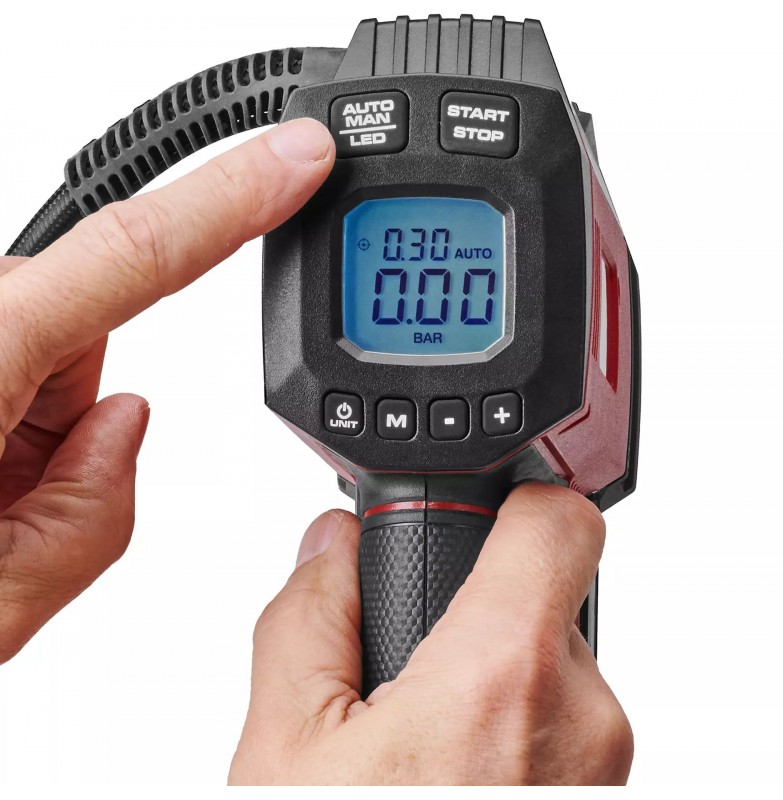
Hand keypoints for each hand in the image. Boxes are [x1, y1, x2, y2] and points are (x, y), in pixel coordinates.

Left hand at [0, 118, 334, 661]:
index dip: (232, 199)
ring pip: (43, 358)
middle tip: (5, 509)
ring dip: (24, 435)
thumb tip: (124, 415)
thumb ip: (91, 508)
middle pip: (82, 332)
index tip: (298, 157)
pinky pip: (6, 366)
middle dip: (66, 417)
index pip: (134, 254)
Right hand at [229, 484, 632, 784]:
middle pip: (541, 595)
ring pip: (546, 662)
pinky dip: (508, 721)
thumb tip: (332, 547)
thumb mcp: (283, 749)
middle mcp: (579, 721)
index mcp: (500, 682)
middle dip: (476, 606)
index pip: (561, 522)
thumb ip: (308, 617)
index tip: (483, 509)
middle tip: (412, 654)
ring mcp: (602, 769)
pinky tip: (448, 768)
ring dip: (485, 671)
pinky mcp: (601, 797)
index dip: (519, 499)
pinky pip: (557, 719)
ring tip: (418, 729)